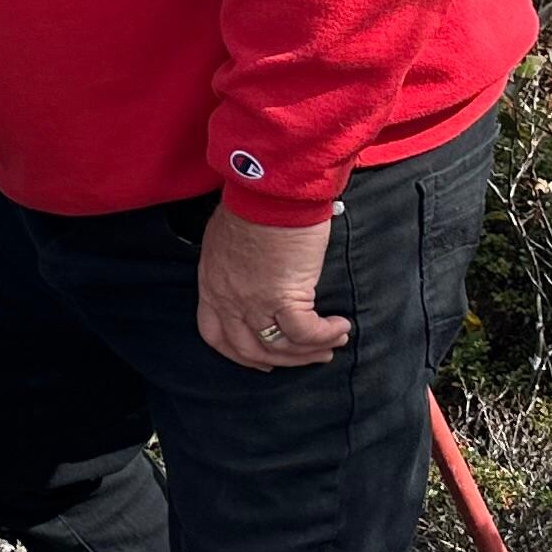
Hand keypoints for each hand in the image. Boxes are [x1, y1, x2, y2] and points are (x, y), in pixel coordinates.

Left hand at [197, 207, 350, 370]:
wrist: (270, 192)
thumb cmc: (253, 204)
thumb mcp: (227, 239)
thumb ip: (235, 264)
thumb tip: (256, 272)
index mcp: (212, 285)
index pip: (215, 334)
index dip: (239, 353)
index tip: (262, 359)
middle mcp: (228, 299)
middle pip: (248, 349)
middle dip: (281, 359)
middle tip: (307, 356)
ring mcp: (253, 301)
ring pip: (279, 346)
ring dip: (309, 350)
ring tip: (333, 342)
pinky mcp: (284, 296)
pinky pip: (304, 331)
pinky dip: (324, 335)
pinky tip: (339, 328)